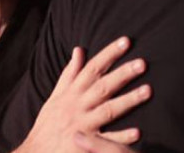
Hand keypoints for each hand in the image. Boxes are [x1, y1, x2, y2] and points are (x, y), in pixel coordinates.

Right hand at [16, 37, 149, 152]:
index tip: (125, 42)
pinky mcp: (86, 146)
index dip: (108, 54)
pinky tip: (137, 132)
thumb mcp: (55, 96)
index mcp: (72, 93)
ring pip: (107, 110)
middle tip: (142, 63)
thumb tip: (79, 50)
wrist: (35, 152)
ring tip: (148, 91)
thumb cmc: (48, 123)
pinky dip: (121, 136)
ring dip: (128, 101)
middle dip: (122, 74)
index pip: (92, 68)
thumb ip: (70, 73)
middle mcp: (78, 106)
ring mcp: (83, 126)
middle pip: (102, 87)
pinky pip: (106, 141)